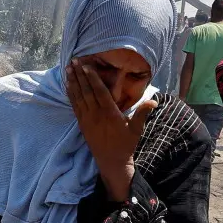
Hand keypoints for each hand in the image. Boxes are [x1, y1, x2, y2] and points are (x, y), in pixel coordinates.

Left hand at [67, 59, 154, 200]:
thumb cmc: (126, 144)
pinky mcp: (81, 124)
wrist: (112, 161)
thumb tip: (154, 101)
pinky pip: (74, 106)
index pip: (99, 92)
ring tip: (68, 69)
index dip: (92, 78)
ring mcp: (87, 119)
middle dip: (79, 75)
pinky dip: (71, 94)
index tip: (86, 66)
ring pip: (78, 97)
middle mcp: (96, 114)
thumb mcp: (136, 129)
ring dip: (73, 82)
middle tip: (74, 61)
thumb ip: (143, 113)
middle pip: (86, 91)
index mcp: (110, 113)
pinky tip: (68, 85)